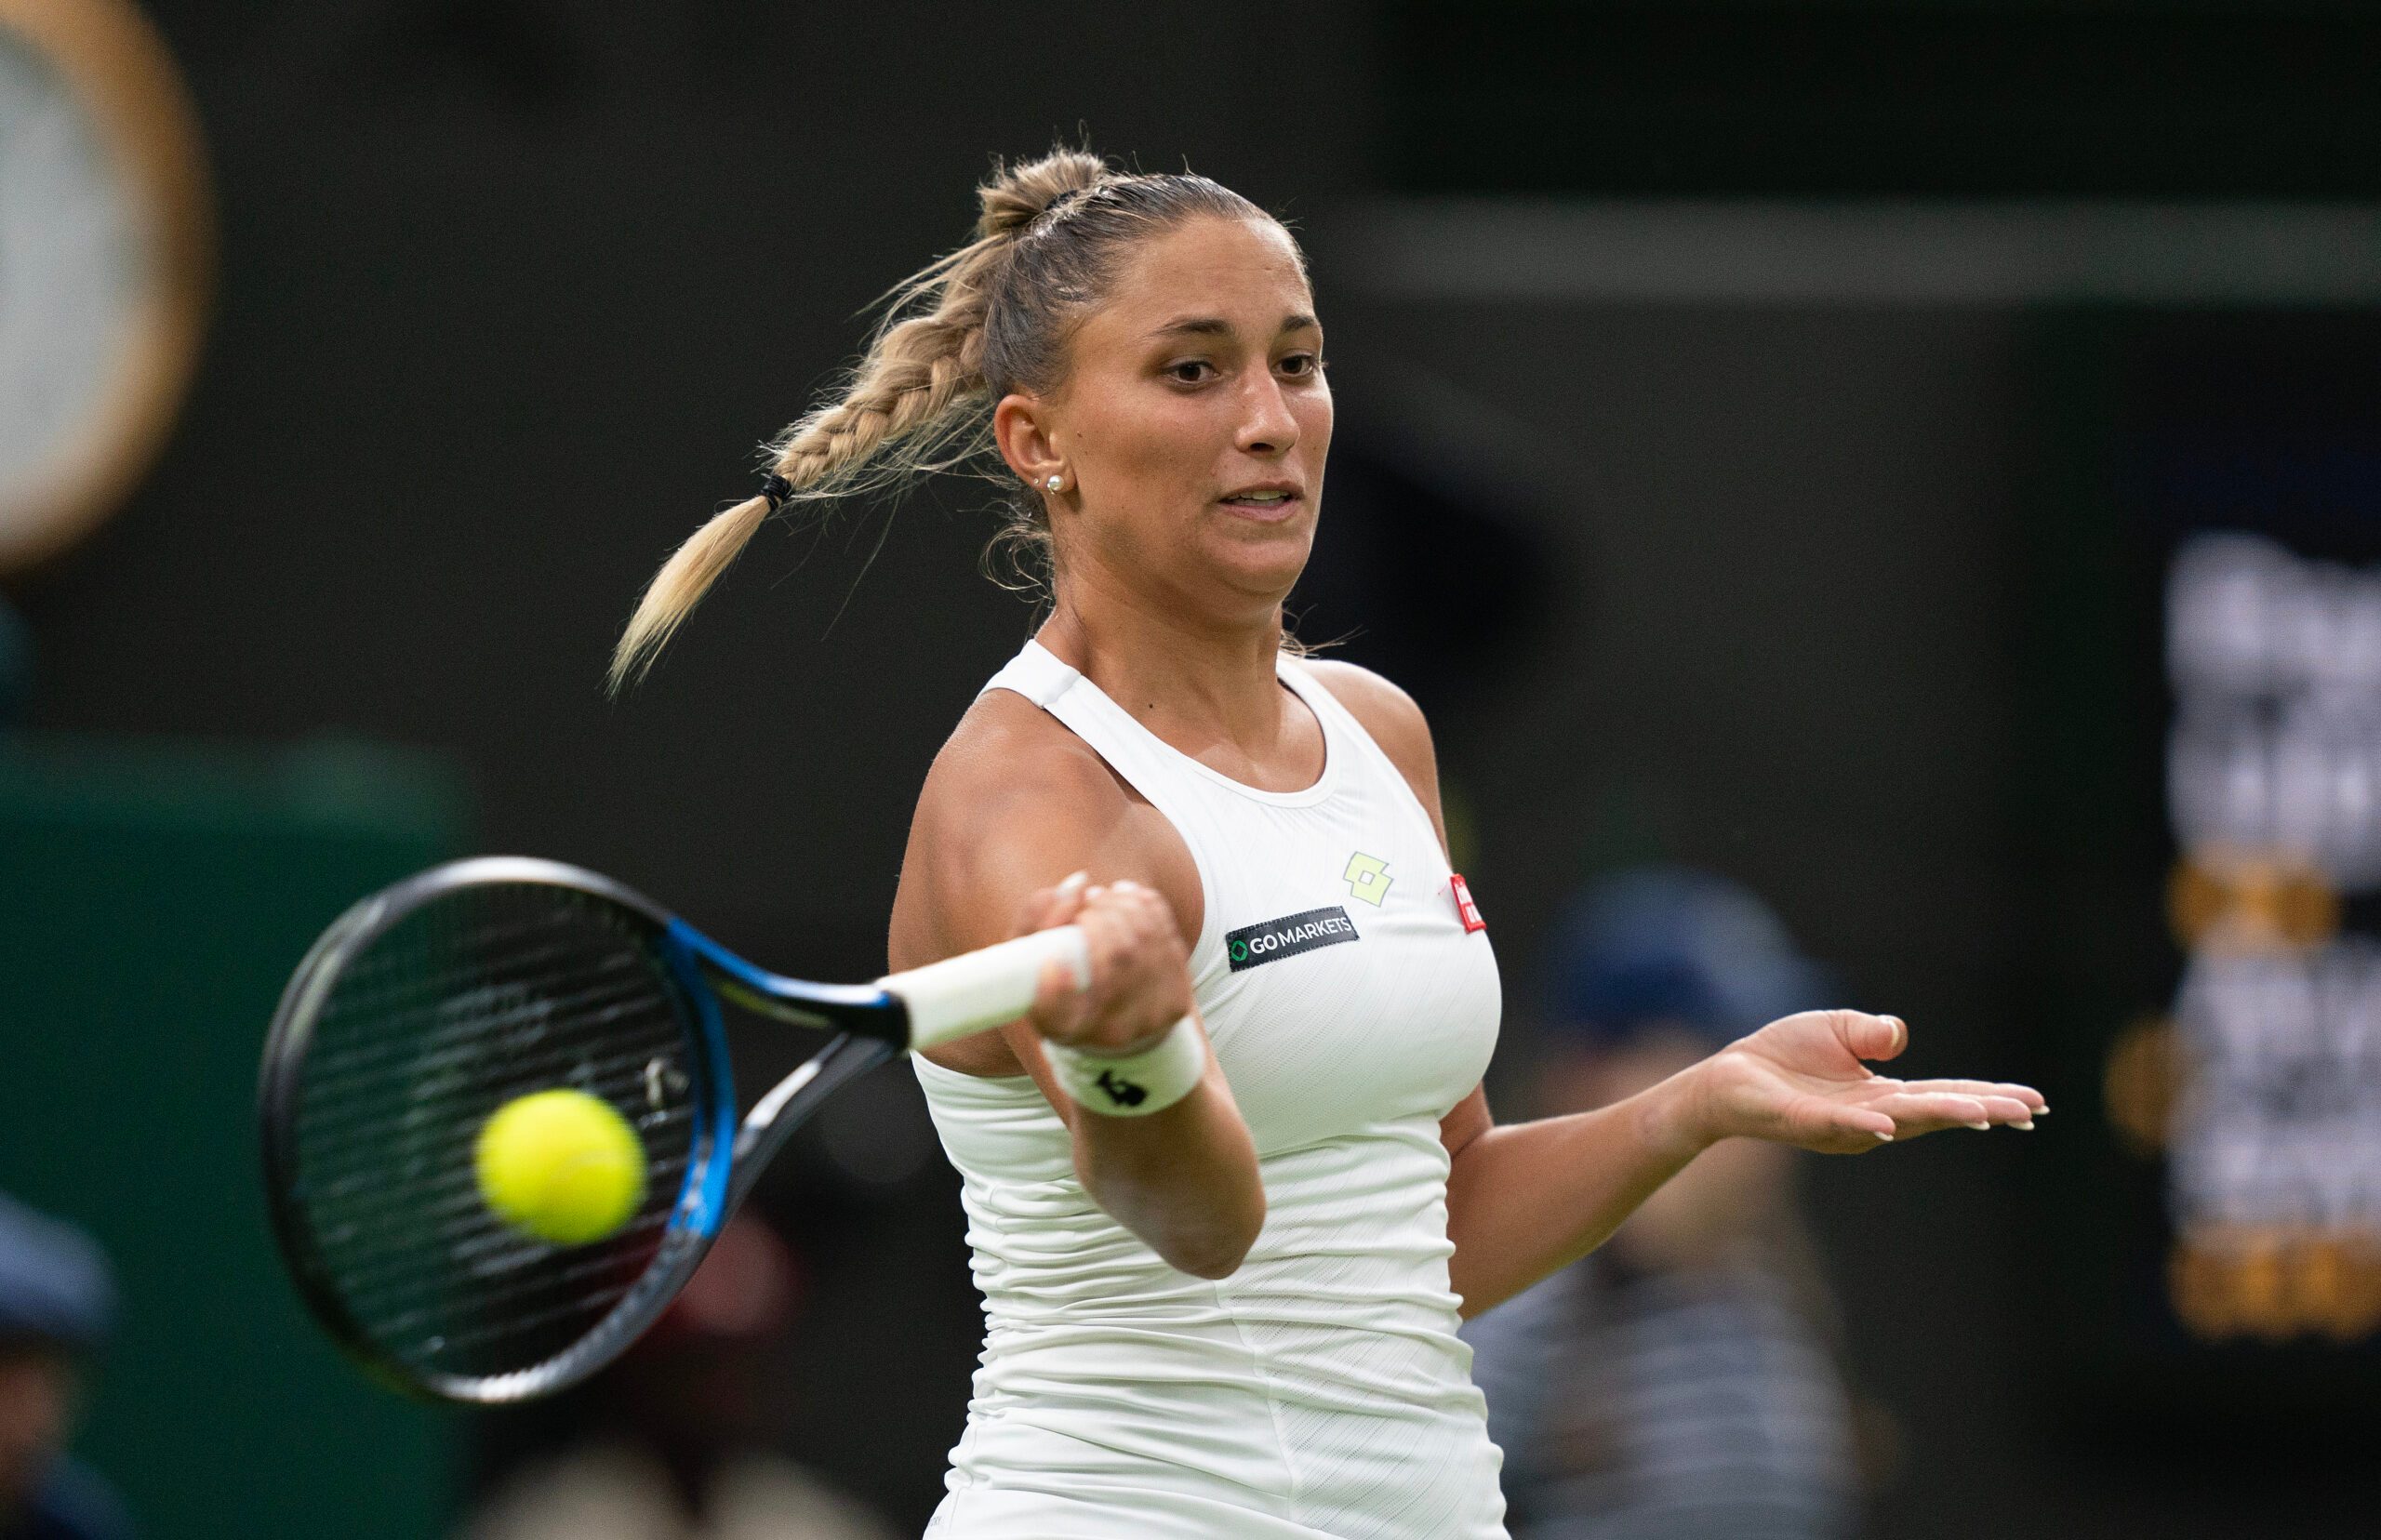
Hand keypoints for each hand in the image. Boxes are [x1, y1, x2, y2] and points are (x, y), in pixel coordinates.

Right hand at [1017, 871, 1194, 1057]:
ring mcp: (1152, 1019)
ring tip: (1100, 896)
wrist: (1115, 1020)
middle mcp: (1111, 1035)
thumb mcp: (1033, 957)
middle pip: (1116, 957)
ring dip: (1121, 905)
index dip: (1056, 989)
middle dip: (1099, 916)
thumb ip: (1036, 921)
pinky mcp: (1178, 1000)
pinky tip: (1124, 894)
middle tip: (1084, 904)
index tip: (1053, 958)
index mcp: (1067, 1033)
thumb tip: (1077, 883)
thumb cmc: (1065, 983)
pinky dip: (1145, 905)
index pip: (1059, 1015)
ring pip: (1144, 941)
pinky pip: (1167, 937)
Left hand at [1686, 1010, 2045, 1154]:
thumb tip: (1901, 1036)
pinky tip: (1888, 1125)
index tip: (2034, 1102)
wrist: (1728, 1077)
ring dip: (1940, 1115)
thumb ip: (1872, 1033)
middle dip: (1983, 1110)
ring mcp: (1841, 1124)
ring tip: (1984, 1112)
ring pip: (1899, 1120)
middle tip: (2028, 1111)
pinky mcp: (1805, 1121)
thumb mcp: (1837, 1029)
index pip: (1947, 1095)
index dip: (1989, 1097)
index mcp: (1884, 1095)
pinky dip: (1864, 1124)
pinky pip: (1838, 1124)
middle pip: (1937, 1111)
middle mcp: (1872, 1116)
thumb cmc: (1784, 1055)